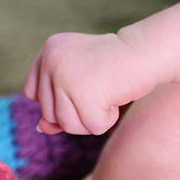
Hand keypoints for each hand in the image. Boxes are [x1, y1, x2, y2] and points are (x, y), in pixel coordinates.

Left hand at [23, 32, 158, 134]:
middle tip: (100, 90)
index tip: (80, 88)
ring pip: (68, 125)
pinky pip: (93, 127)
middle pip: (50, 114)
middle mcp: (52, 61)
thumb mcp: (81, 83)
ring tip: (107, 95)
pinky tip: (116, 98)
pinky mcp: (85, 94)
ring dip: (92, 119)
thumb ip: (58, 104)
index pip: (33, 93)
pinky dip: (108, 120)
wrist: (146, 52)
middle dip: (78, 113)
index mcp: (49, 50)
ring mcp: (66, 77)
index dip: (57, 100)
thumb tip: (41, 128)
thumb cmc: (116, 67)